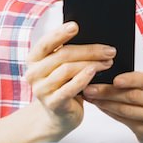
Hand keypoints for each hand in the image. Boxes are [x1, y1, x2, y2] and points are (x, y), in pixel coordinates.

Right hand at [23, 22, 114, 136]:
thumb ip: (68, 53)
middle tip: (109, 50)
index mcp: (34, 59)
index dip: (60, 33)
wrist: (59, 116)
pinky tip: (95, 72)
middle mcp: (34, 73)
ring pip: (67, 70)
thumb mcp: (61, 67)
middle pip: (62, 55)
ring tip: (108, 62)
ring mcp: (41, 90)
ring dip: (91, 64)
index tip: (76, 26)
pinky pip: (70, 88)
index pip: (46, 42)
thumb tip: (92, 36)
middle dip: (89, 51)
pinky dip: (83, 78)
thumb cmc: (64, 86)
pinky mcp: (53, 104)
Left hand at [84, 71, 142, 142]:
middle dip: (108, 92)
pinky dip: (110, 113)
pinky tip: (101, 107)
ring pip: (127, 110)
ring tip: (91, 97)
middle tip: (90, 88)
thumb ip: (134, 80)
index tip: (114, 79)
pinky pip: (125, 121)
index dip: (130, 80)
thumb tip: (104, 74)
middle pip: (133, 96)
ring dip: (106, 103)